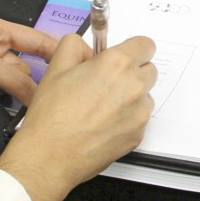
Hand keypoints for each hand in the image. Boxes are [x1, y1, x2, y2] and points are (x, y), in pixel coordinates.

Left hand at [0, 15, 58, 107]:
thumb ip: (15, 80)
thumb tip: (38, 94)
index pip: (34, 38)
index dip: (54, 49)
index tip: (75, 61)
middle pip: (23, 65)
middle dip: (28, 79)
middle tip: (42, 94)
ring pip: (9, 81)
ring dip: (9, 91)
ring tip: (12, 100)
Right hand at [0, 34, 156, 200]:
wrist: (50, 156)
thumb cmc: (51, 114)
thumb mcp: (56, 68)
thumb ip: (75, 46)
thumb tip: (87, 47)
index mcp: (117, 64)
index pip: (146, 45)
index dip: (132, 49)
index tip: (121, 56)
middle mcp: (134, 86)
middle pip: (149, 69)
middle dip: (132, 72)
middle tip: (107, 82)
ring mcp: (139, 113)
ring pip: (145, 96)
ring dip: (131, 96)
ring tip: (101, 107)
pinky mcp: (138, 135)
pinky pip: (139, 119)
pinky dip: (127, 119)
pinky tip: (103, 125)